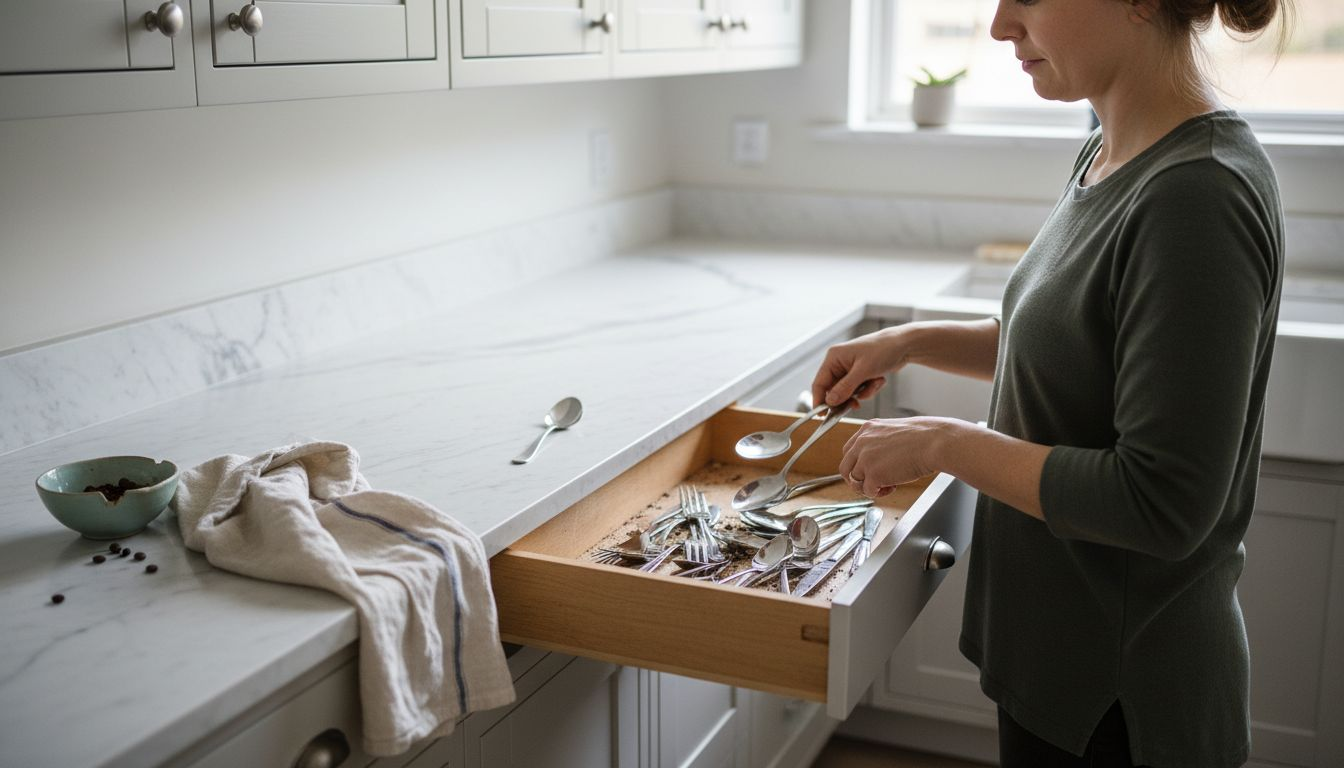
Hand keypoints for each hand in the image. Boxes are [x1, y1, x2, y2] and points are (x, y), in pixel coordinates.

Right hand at [811, 328, 908, 407]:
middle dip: (848, 397)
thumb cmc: (883, 350)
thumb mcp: (863, 371)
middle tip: (855, 405)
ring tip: (874, 383)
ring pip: (849, 392)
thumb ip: (845, 388)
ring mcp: (850, 369)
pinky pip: (860, 390)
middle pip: (834, 390)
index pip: (819, 383)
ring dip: (863, 392)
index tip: (822, 416)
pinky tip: (879, 379)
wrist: (904, 345)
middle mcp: (839, 363)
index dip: (819, 400)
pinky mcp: (860, 374)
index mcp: (834, 358)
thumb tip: (830, 402)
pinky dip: (870, 389)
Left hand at [838, 417, 952, 497]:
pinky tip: (892, 487)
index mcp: (867, 429)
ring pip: (855, 481)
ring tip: (887, 485)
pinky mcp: (873, 474)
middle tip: (871, 484)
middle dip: (857, 479)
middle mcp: (862, 442)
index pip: (849, 450)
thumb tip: (879, 460)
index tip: (867, 470)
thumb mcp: (895, 431)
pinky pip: (868, 491)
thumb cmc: (925, 437)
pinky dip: (879, 493)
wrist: (935, 442)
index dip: (857, 463)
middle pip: (845, 467)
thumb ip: (881, 443)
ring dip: (869, 487)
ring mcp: (866, 458)